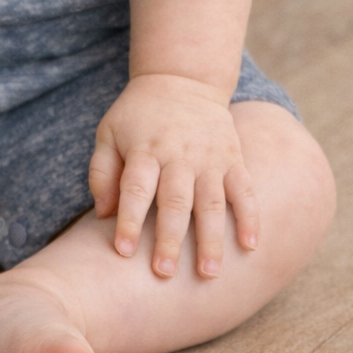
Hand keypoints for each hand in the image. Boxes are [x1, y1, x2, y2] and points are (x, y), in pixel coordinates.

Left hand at [89, 74, 258, 278]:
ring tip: (209, 274)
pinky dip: (250, 217)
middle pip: (174, 201)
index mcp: (144, 149)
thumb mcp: (108, 132)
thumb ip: (102, 171)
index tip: (123, 251)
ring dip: (211, 239)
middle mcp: (178, 155)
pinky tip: (250, 246)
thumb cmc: (138, 115)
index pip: (135, 188)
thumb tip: (103, 214)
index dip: (129, 220)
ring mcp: (209, 158)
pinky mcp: (233, 158)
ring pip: (211, 203)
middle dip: (169, 239)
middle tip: (164, 273)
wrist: (181, 78)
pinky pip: (245, 190)